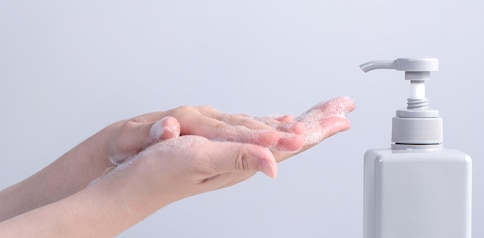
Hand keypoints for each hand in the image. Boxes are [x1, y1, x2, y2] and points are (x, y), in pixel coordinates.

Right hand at [98, 96, 354, 201]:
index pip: (293, 143)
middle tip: (343, 108)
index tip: (342, 116)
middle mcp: (245, 160)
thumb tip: (276, 163)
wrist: (132, 184)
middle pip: (294, 140)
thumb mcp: (200, 159)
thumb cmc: (159, 173)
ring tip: (324, 115)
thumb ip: (240, 157)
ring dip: (305, 125)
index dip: (319, 128)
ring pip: (282, 138)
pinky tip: (284, 127)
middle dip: (320, 123)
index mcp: (245, 160)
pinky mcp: (223, 152)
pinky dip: (280, 128)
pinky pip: (263, 138)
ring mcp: (236, 157)